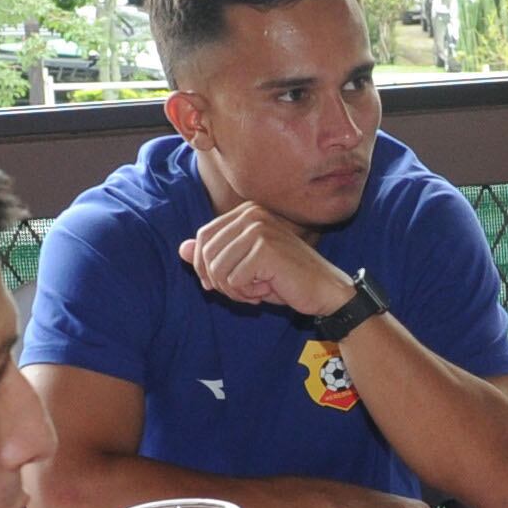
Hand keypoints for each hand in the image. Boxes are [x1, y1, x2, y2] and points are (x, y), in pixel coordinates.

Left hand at [179, 201, 355, 317]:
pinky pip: (234, 280)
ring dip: (233, 290)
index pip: (203, 236)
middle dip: (218, 281)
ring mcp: (258, 229)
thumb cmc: (285, 278)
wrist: (324, 290)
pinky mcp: (264, 249)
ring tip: (256, 292)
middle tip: (242, 292)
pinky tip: (268, 290)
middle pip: (206, 252)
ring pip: (217, 269)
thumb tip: (182, 249)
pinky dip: (247, 294)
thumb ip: (214, 255)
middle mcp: (252, 215)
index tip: (219, 284)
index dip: (204, 266)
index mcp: (246, 212)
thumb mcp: (244, 266)